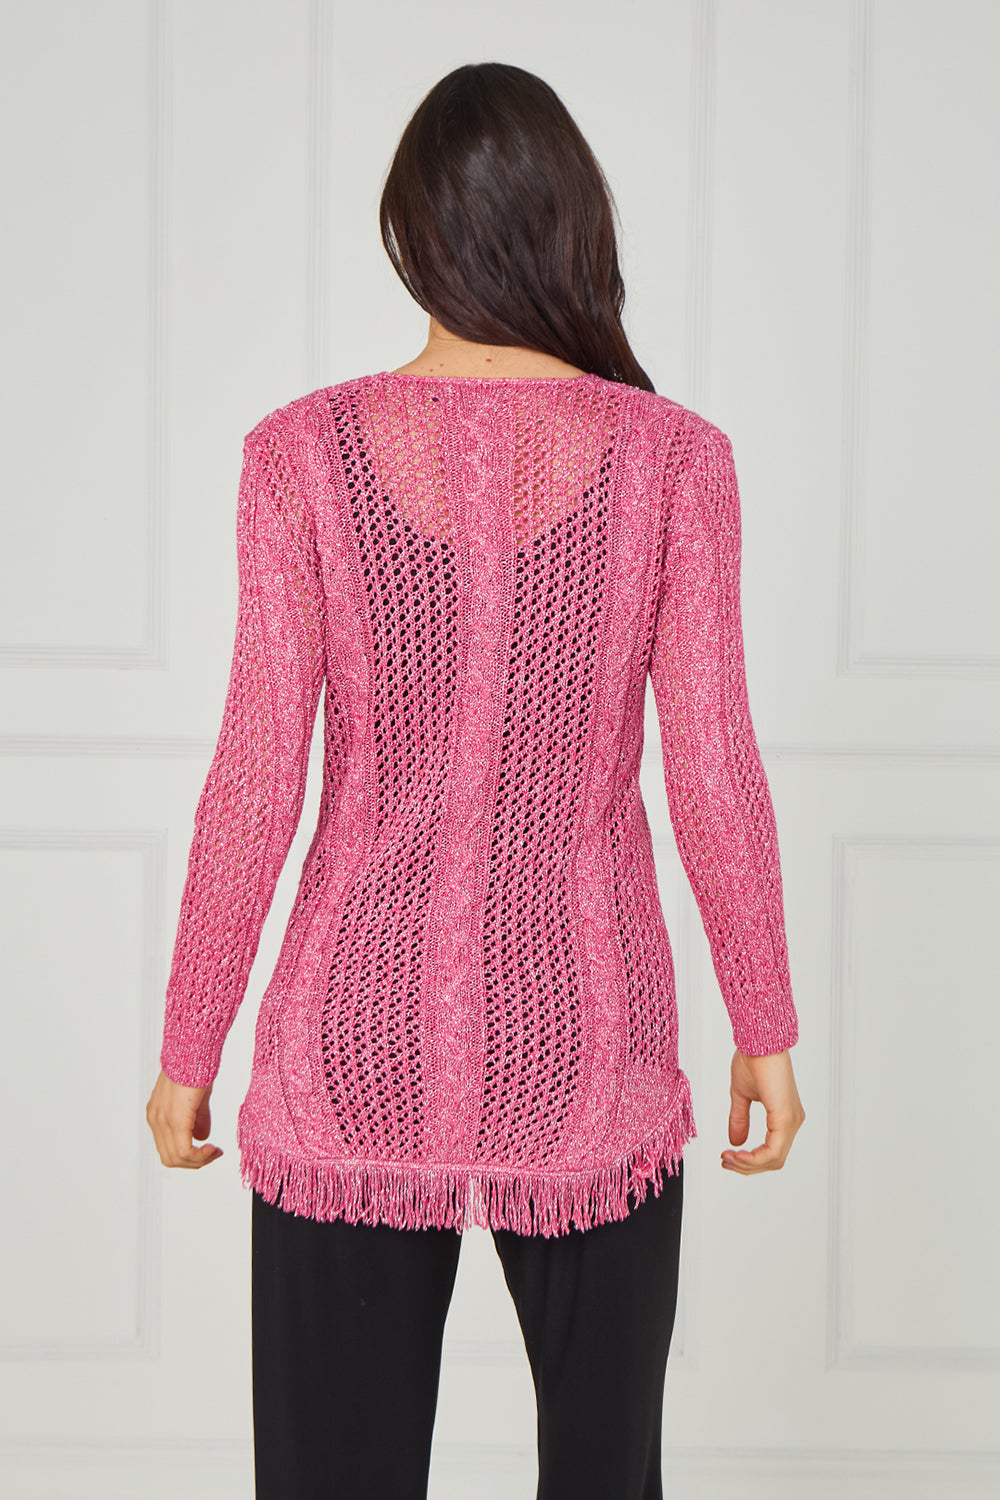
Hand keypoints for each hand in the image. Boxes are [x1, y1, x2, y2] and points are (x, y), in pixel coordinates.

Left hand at [146, 1069, 223, 1168]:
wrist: (193, 1050)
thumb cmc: (195, 1067)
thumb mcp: (196, 1098)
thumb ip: (197, 1119)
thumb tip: (201, 1138)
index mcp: (157, 1113)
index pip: (168, 1147)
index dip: (188, 1155)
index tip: (209, 1149)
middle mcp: (155, 1119)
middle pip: (169, 1158)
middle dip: (194, 1162)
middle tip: (213, 1154)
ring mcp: (161, 1121)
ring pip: (175, 1158)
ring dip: (198, 1161)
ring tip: (214, 1152)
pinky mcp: (174, 1120)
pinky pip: (183, 1151)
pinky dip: (199, 1156)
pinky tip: (212, 1149)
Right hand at [721, 1048, 803, 1174]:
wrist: (758, 1042)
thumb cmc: (753, 1060)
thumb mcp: (741, 1095)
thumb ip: (740, 1119)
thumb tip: (736, 1142)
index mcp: (785, 1116)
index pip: (772, 1151)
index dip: (750, 1160)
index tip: (727, 1156)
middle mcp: (792, 1121)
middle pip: (773, 1160)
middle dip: (747, 1166)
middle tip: (725, 1161)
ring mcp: (791, 1121)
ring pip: (774, 1159)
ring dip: (748, 1164)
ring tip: (727, 1158)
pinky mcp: (785, 1118)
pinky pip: (773, 1151)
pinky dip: (754, 1158)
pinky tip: (737, 1154)